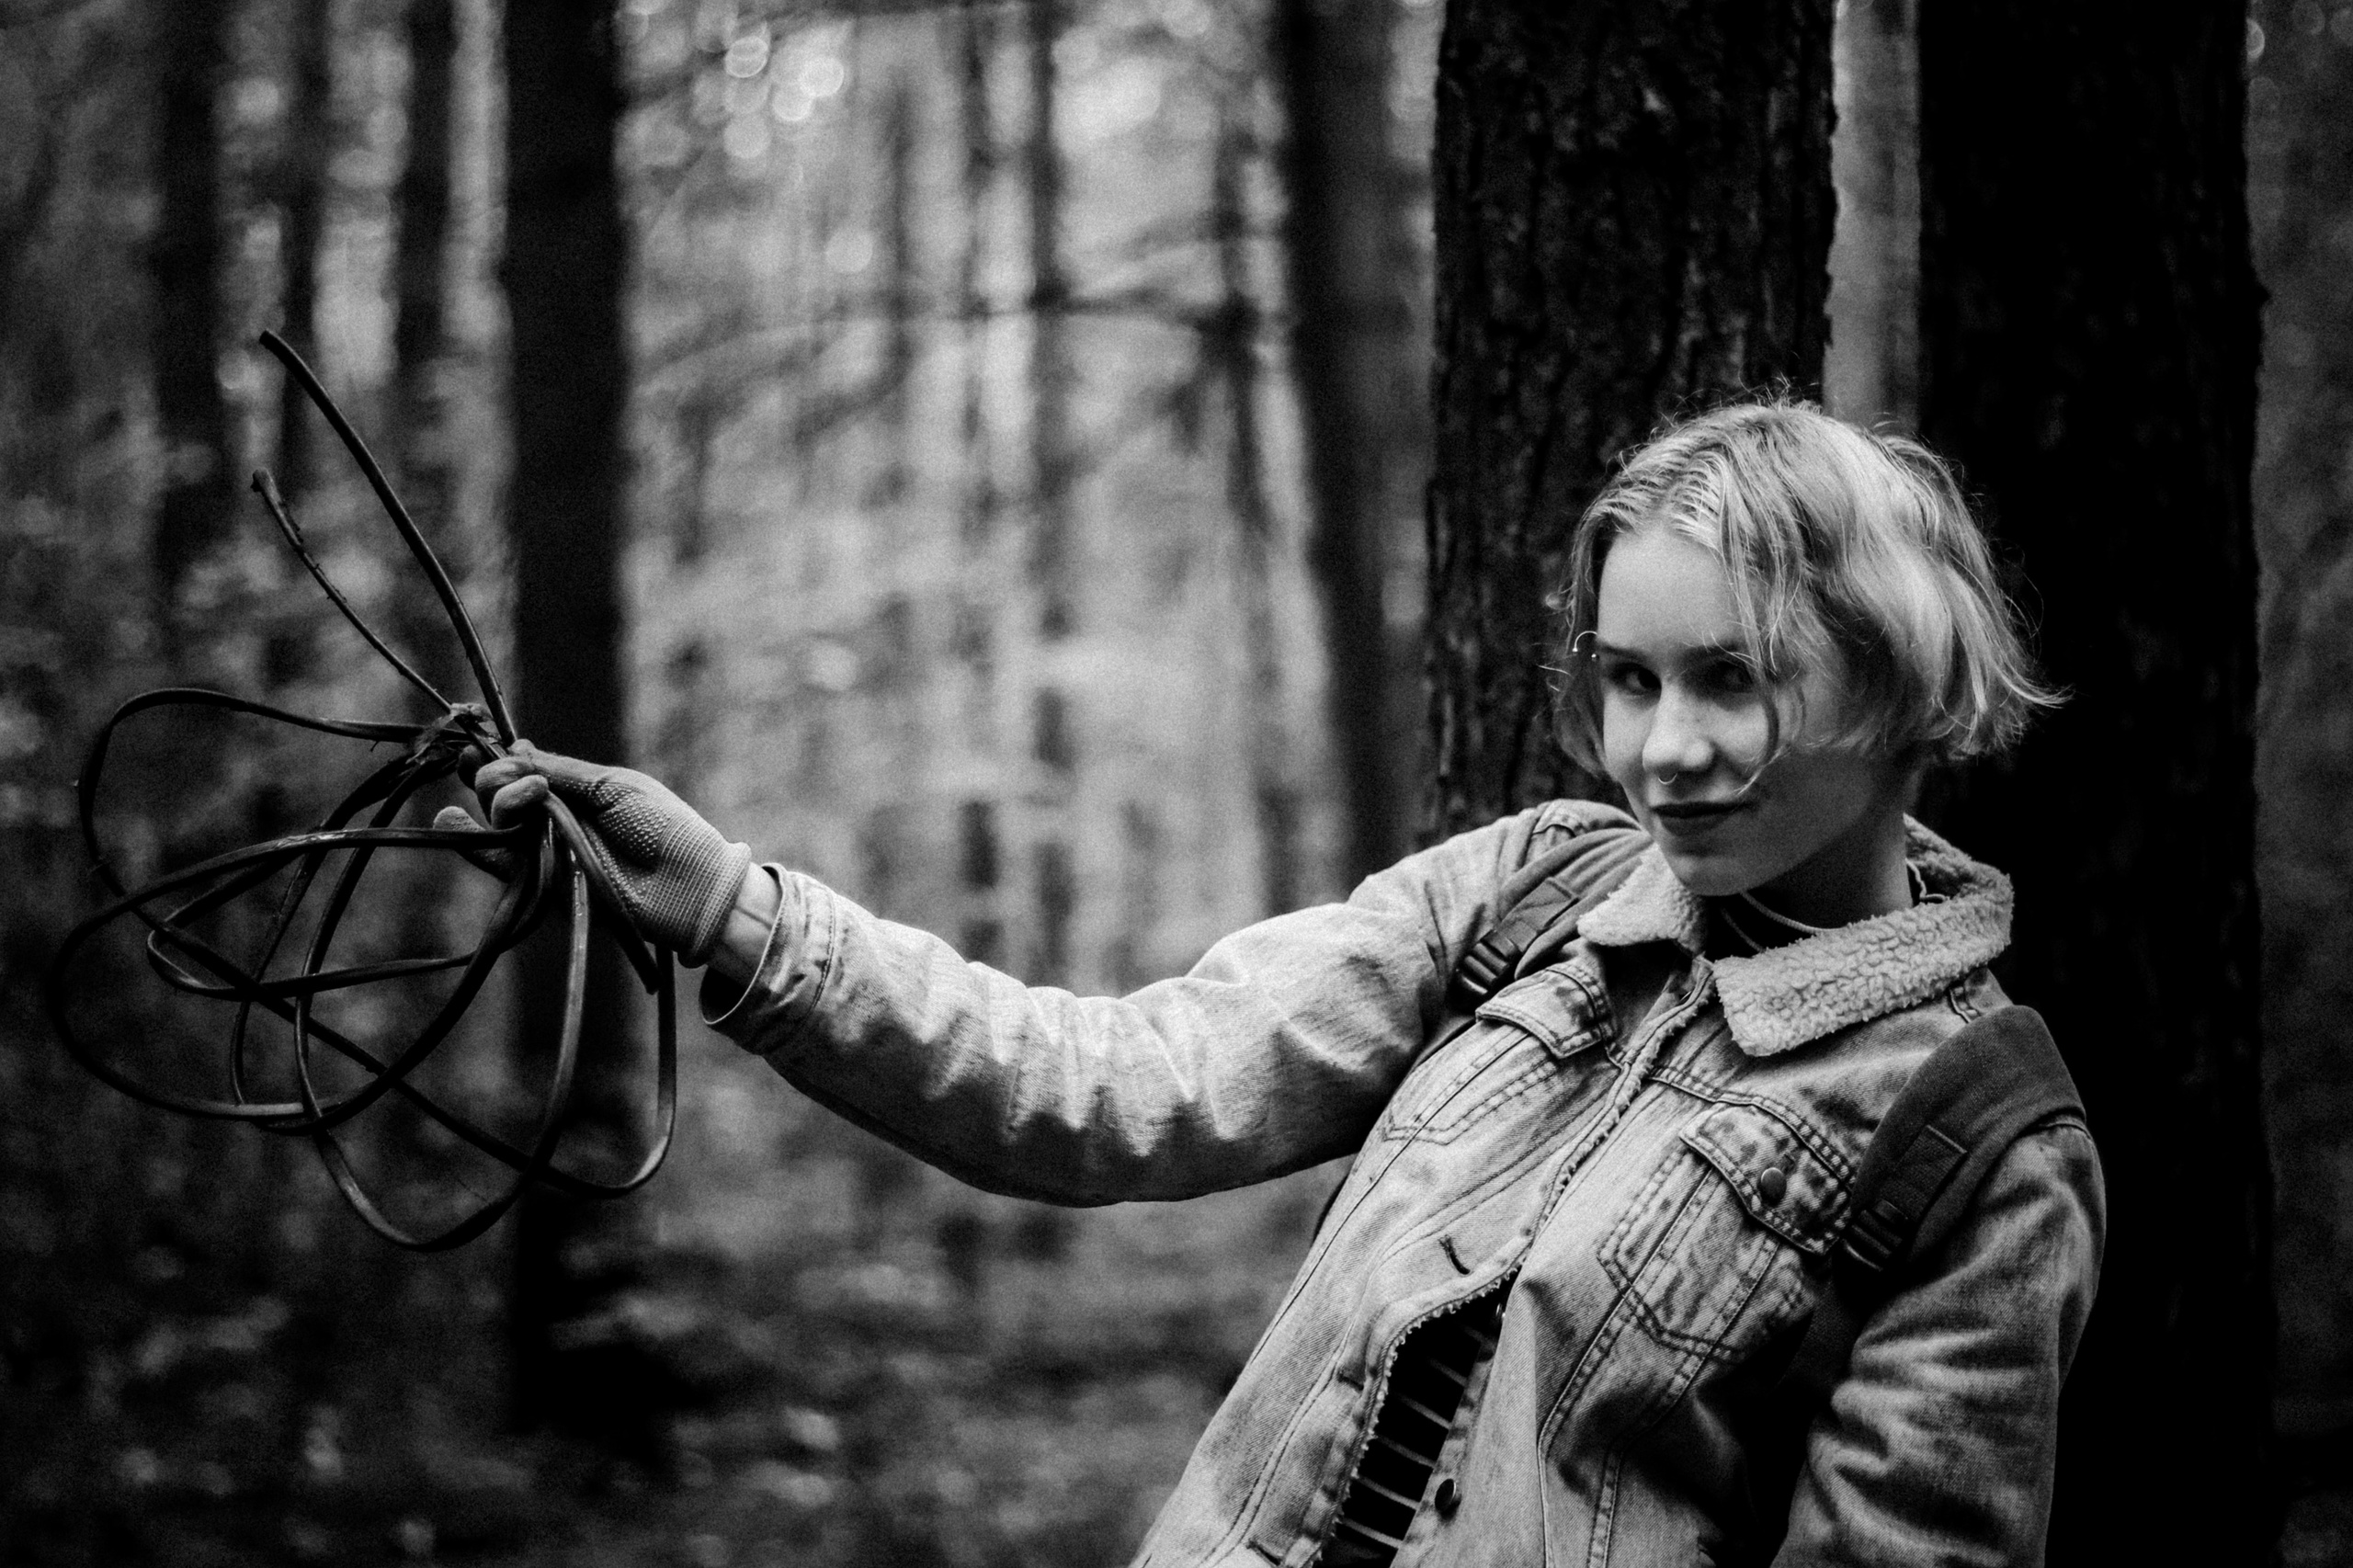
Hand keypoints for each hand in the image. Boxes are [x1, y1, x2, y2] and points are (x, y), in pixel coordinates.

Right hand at [431, 743, 752, 964]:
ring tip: (524, 799)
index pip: (522, 769)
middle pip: (499, 792)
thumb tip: (515, 748)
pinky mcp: (540, 883)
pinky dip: (469, 841)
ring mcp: (545, 850)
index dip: (497, 756)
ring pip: (495, 822)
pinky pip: (496, 861)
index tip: (480, 744)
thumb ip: (561, 772)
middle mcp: (553, 818)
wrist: (686, 884)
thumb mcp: (612, 787)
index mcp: (573, 790)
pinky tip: (448, 819)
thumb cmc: (663, 827)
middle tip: (528, 783)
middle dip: (496, 777)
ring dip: (497, 802)